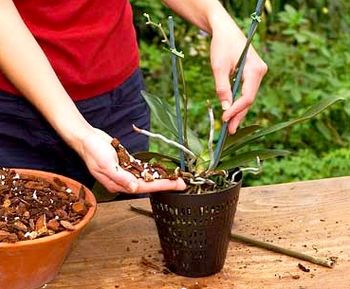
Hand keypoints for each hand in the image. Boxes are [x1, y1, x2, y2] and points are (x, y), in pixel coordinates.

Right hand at [76, 128, 185, 192]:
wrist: (86, 138)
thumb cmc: (92, 151)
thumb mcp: (106, 164)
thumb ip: (120, 177)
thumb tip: (134, 188)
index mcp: (116, 184)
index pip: (142, 188)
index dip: (161, 186)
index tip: (175, 186)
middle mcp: (122, 181)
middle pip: (147, 184)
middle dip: (165, 184)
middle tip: (182, 183)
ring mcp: (124, 173)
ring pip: (146, 178)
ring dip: (160, 177)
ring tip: (175, 178)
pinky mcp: (125, 164)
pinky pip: (141, 169)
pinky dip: (151, 170)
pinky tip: (161, 171)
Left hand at [210, 19, 267, 133]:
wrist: (225, 29)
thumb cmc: (221, 45)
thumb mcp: (218, 67)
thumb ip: (222, 88)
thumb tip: (225, 107)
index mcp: (255, 69)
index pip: (247, 97)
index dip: (235, 110)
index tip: (224, 119)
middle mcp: (260, 72)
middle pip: (249, 99)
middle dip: (238, 115)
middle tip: (229, 131)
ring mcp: (258, 73)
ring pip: (248, 96)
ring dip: (238, 111)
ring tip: (230, 126)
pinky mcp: (252, 74)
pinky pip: (246, 91)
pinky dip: (238, 102)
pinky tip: (232, 113)